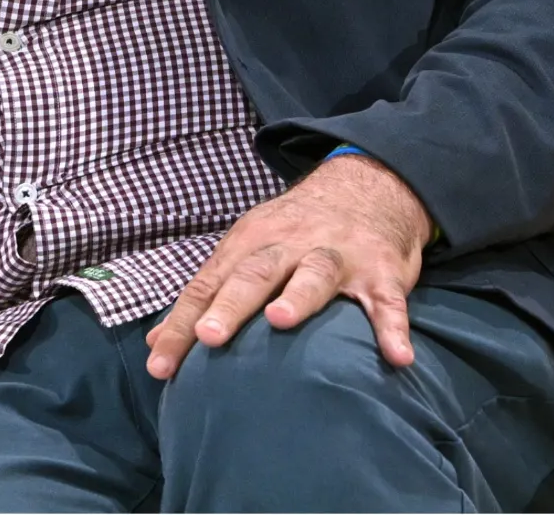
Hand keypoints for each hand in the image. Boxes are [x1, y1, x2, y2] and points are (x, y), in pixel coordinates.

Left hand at [145, 152, 431, 379]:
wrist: (369, 186)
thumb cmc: (296, 231)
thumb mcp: (248, 249)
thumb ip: (207, 294)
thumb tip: (155, 344)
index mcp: (253, 241)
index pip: (210, 285)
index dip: (183, 324)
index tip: (161, 366)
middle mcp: (292, 244)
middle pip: (257, 272)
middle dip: (233, 302)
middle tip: (211, 335)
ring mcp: (339, 255)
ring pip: (317, 272)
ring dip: (300, 295)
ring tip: (282, 319)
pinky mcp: (381, 271)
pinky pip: (387, 302)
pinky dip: (394, 328)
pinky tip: (397, 357)